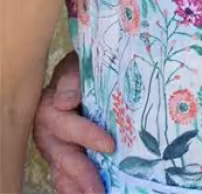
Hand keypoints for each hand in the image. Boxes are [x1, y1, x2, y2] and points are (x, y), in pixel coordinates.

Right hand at [32, 52, 110, 193]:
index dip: (86, 136)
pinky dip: (76, 186)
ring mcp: (56, 145)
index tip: (109, 145)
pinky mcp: (66, 154)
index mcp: (50, 108)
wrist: (88, 70)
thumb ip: (72, 77)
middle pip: (63, 156)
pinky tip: (88, 193)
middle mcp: (49, 131)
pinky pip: (66, 174)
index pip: (66, 125)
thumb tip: (65, 100)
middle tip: (98, 190)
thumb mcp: (78, 65)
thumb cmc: (84, 66)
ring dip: (77, 186)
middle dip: (82, 174)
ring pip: (63, 170)